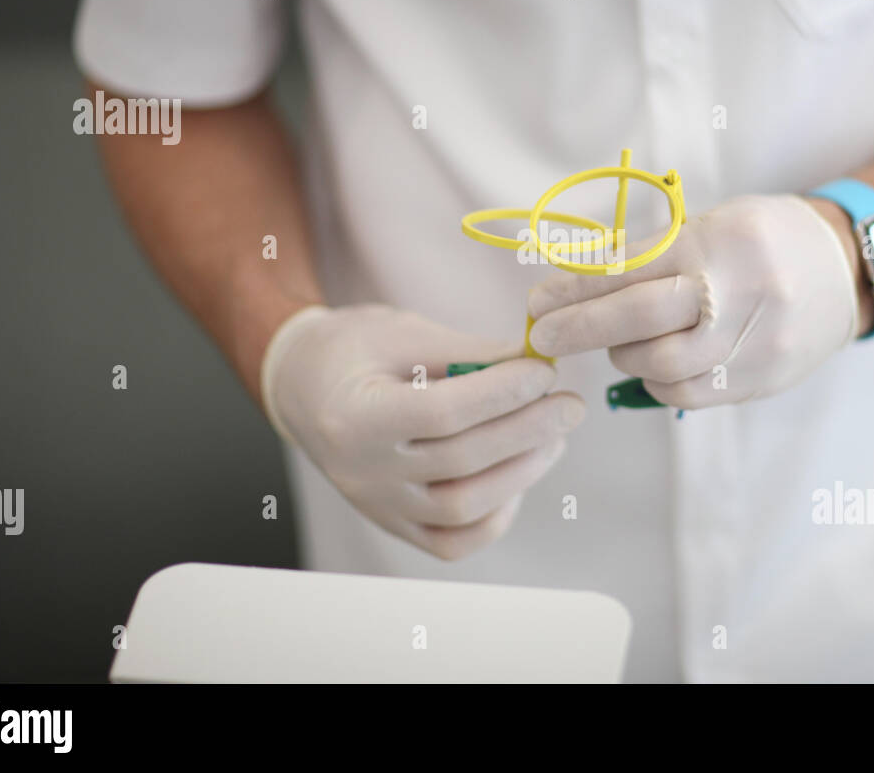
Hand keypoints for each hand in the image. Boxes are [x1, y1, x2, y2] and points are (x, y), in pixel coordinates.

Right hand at [261, 304, 584, 559]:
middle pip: (461, 461)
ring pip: (463, 508)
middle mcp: (363, 472)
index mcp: (355, 416)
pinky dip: (496, 514)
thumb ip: (470, 351)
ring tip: (554, 435)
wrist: (305, 386)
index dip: (502, 391)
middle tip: (569, 404)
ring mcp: (378, 506)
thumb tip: (537, 360)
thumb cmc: (355, 350)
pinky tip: (518, 473)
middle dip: (527, 429)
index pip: (442, 412)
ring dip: (521, 470)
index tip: (545, 370)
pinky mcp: (395, 524)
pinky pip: (453, 541)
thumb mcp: (406, 333)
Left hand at [527, 195, 863, 408]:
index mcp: (722, 243)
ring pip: (666, 368)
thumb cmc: (765, 238)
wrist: (847, 270)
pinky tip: (655, 365)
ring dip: (626, 357)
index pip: (633, 270)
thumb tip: (573, 280)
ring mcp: (757, 343)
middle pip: (644, 321)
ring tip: (620, 343)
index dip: (577, 291)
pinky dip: (659, 383)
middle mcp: (742, 293)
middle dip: (584, 330)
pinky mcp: (764, 379)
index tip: (538, 303)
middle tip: (547, 335)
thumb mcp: (711, 224)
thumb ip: (649, 254)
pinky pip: (693, 395)